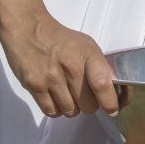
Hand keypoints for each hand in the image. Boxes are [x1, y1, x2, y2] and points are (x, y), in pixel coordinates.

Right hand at [0, 11, 118, 117]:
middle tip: (84, 94)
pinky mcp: (34, 86)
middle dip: (89, 104)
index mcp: (87, 54)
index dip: (110, 102)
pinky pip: (52, 112)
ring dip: (72, 107)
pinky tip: (55, 96)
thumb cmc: (60, 40)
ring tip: (67, 92)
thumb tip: (115, 91)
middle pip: (88, 106)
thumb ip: (101, 68)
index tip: (112, 108)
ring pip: (71, 112)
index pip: (102, 83)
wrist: (29, 30)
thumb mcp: (87, 46)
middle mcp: (70, 66)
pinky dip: (56, 109)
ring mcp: (51, 77)